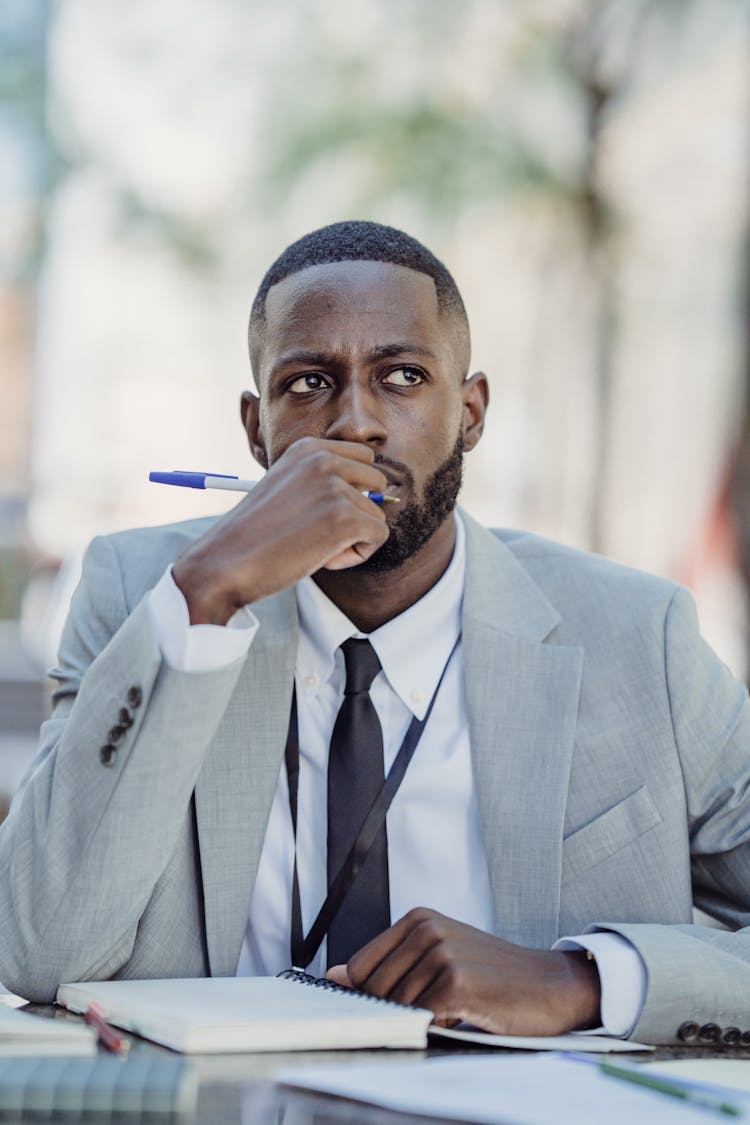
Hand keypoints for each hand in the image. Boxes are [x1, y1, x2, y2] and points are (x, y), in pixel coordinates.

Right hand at [172, 438, 389, 623]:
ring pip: (376, 515)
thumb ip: (324, 481)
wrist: (226, 562)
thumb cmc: (257, 534)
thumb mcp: (289, 488)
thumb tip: (382, 492)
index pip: (363, 458)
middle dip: (357, 511)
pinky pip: (377, 537)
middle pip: (377, 482)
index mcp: (308, 448)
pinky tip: (321, 557)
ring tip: (310, 545)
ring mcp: (335, 487)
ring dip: (351, 538)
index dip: (351, 491)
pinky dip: (355, 555)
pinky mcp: (345, 518)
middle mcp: (322, 460)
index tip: (316, 510)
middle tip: (317, 531)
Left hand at [326, 907, 600, 1035]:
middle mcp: (426, 928)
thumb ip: (388, 965)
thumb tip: (333, 976)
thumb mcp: (439, 958)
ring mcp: (441, 952)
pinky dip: (438, 1028)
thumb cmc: (494, 976)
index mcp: (418, 918)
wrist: (551, 985)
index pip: (359, 966)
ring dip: (423, 1019)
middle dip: (398, 1009)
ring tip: (457, 1007)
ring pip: (398, 1006)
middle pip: (374, 989)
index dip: (369, 993)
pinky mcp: (456, 981)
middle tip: (437, 1007)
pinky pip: (422, 1019)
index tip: (388, 1005)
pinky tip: (464, 1015)